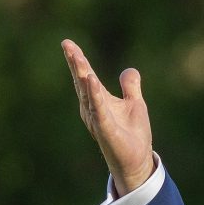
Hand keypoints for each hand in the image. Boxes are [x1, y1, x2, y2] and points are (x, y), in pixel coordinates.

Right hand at [61, 39, 154, 195]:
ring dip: (83, 76)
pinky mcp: (106, 130)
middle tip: (67, 45)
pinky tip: (92, 81)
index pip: (86, 76)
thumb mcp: (134, 104)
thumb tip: (129, 70)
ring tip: (78, 58)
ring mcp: (98, 120)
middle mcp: (93, 109)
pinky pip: (99, 110)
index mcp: (98, 100)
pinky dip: (95, 95)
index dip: (78, 60)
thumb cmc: (132, 134)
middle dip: (76, 64)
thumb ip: (130, 86)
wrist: (137, 161)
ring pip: (88, 94)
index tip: (67, 43)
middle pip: (82, 82)